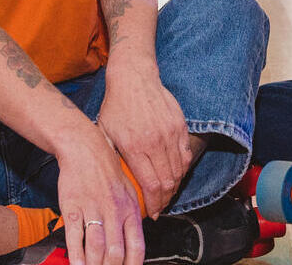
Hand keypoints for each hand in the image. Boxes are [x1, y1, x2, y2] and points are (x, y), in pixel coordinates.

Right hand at [55, 132, 145, 264]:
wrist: (85, 149)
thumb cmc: (108, 171)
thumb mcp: (129, 192)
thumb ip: (134, 217)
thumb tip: (136, 241)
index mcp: (130, 210)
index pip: (136, 247)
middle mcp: (114, 212)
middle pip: (115, 253)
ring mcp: (93, 210)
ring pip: (96, 248)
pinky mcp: (73, 208)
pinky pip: (75, 237)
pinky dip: (76, 255)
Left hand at [98, 68, 190, 216]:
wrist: (134, 78)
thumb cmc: (116, 106)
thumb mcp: (105, 133)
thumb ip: (112, 158)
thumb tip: (115, 183)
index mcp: (135, 147)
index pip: (151, 185)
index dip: (154, 204)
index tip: (152, 214)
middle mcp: (156, 142)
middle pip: (168, 182)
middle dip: (165, 200)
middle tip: (160, 208)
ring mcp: (171, 133)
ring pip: (180, 171)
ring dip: (175, 187)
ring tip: (167, 195)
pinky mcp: (180, 126)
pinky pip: (186, 155)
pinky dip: (182, 169)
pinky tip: (175, 175)